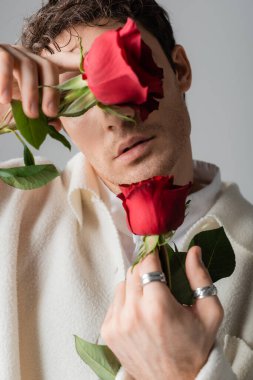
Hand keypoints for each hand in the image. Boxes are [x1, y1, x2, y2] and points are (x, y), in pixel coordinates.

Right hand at [0, 43, 79, 128]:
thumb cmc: (2, 99)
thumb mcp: (21, 108)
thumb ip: (38, 114)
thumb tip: (58, 125)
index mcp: (38, 70)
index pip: (59, 63)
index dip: (74, 63)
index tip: (87, 69)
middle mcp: (28, 57)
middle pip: (48, 67)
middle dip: (51, 92)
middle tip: (50, 113)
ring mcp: (12, 52)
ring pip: (28, 65)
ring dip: (31, 92)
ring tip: (31, 114)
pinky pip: (5, 62)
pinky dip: (5, 82)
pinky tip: (4, 100)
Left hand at [101, 246, 223, 379]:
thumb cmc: (194, 349)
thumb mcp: (209, 313)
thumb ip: (200, 278)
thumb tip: (192, 251)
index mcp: (158, 307)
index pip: (146, 262)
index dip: (153, 253)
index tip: (158, 251)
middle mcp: (133, 314)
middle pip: (133, 270)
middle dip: (145, 268)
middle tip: (158, 277)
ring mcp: (117, 323)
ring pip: (122, 284)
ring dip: (135, 285)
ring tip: (150, 298)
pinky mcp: (108, 331)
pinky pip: (114, 301)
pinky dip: (125, 300)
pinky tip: (140, 312)